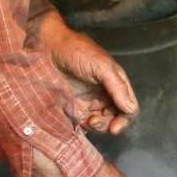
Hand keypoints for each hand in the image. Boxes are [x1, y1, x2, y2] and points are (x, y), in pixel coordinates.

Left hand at [32, 12, 138, 135]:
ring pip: (100, 122)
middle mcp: (103, 94)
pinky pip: (82, 123)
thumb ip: (118, 87)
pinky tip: (79, 123)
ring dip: (97, 127)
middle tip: (96, 122)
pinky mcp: (72, 106)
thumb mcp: (102, 66)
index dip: (124, 119)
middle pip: (114, 118)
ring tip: (88, 121)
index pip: (128, 107)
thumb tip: (130, 108)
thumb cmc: (75, 51)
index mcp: (115, 83)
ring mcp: (87, 101)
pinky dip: (84, 127)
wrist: (46, 48)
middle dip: (109, 124)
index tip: (115, 128)